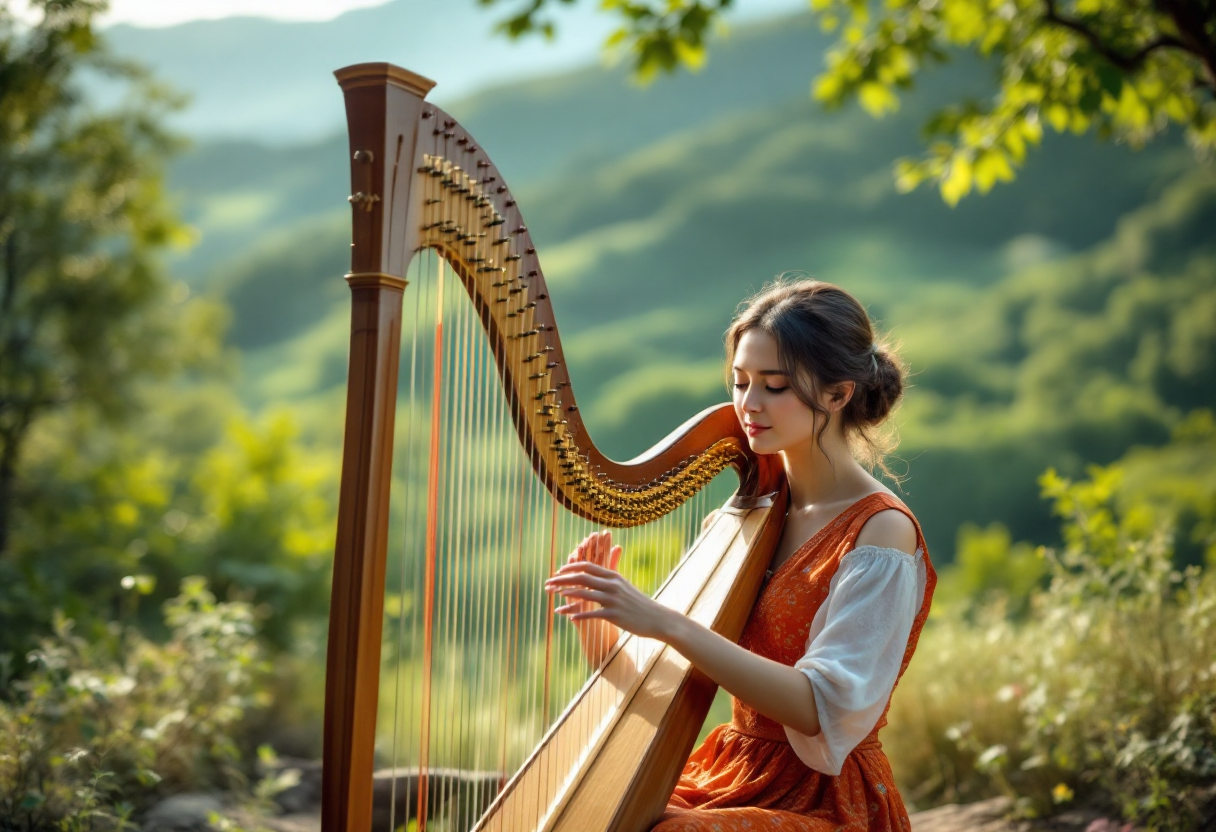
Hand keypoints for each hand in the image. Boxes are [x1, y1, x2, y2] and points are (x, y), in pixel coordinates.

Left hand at [544, 530, 673, 640]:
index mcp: (613, 575)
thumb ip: (610, 578)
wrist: (657, 618)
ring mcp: (613, 599)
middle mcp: (612, 585)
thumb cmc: (638, 603)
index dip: (570, 568)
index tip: (557, 572)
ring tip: (555, 599)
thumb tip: (596, 574)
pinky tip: (569, 618)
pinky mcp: (614, 614)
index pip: (587, 566)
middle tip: (548, 584)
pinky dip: (579, 615)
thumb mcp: (625, 586)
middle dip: (562, 580)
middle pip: (582, 577)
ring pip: (585, 594)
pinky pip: (592, 614)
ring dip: (567, 596)